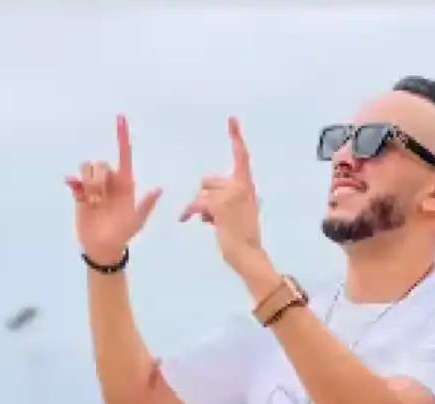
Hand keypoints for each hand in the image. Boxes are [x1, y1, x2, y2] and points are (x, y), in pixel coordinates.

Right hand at [66, 115, 162, 264]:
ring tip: (92, 201)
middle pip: (101, 163)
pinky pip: (75, 179)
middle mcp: (109, 181)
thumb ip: (146, 204)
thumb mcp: (137, 220)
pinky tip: (78, 193)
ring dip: (88, 183)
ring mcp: (94, 187)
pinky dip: (75, 183)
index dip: (122, 137)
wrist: (104, 247)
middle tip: (100, 199)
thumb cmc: (123, 234)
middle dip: (99, 179)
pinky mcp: (79, 193)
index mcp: (125, 184)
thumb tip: (159, 189)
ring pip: (87, 168)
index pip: (124, 155)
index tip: (121, 118)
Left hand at [180, 117, 262, 270]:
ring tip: (209, 223)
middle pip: (209, 181)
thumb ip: (229, 200)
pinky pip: (196, 204)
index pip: (242, 157)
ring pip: (202, 194)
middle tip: (211, 218)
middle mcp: (241, 186)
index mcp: (247, 187)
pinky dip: (189, 212)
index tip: (231, 119)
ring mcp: (231, 194)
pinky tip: (186, 220)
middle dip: (205, 198)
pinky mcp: (219, 205)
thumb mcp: (240, 213)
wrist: (248, 254)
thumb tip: (204, 202)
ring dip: (200, 209)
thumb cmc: (243, 238)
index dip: (236, 137)